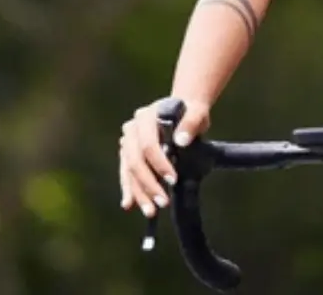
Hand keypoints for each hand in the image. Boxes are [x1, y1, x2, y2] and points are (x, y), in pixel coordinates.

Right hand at [118, 99, 210, 216]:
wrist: (183, 111)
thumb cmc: (191, 112)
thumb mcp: (197, 113)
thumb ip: (191, 123)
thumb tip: (181, 141)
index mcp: (146, 117)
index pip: (148, 144)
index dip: (159, 164)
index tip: (173, 180)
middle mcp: (132, 128)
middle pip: (135, 160)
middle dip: (148, 184)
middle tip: (163, 203)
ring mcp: (128, 141)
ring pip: (129, 170)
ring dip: (139, 192)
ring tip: (150, 211)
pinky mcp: (128, 153)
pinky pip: (126, 173)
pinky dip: (129, 189)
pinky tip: (130, 204)